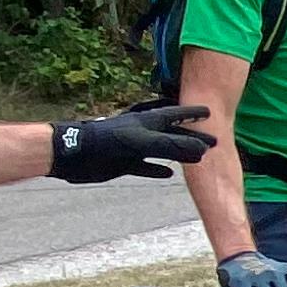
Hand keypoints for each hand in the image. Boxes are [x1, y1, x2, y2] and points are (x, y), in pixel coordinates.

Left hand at [50, 102, 214, 182]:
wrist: (73, 154)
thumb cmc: (106, 142)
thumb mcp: (142, 143)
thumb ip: (171, 146)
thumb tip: (202, 151)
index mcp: (148, 121)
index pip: (177, 115)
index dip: (193, 114)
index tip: (210, 112)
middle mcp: (143, 132)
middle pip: (174, 134)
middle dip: (192, 137)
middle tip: (213, 141)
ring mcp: (134, 148)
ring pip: (163, 150)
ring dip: (179, 154)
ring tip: (197, 157)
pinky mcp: (124, 163)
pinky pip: (146, 166)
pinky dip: (158, 170)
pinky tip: (168, 174)